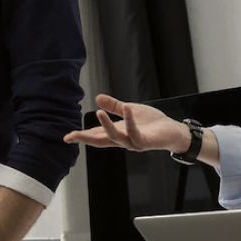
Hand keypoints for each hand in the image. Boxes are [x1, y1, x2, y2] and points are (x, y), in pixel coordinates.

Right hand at [63, 93, 190, 152]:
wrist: (173, 132)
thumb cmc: (152, 123)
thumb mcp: (129, 110)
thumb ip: (114, 106)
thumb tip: (97, 98)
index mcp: (118, 133)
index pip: (97, 135)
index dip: (82, 136)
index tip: (67, 137)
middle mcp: (123, 140)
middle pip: (101, 141)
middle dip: (86, 139)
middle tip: (71, 136)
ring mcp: (133, 143)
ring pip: (116, 137)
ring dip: (107, 126)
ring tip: (99, 113)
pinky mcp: (145, 142)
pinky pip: (135, 133)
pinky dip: (130, 121)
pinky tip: (126, 109)